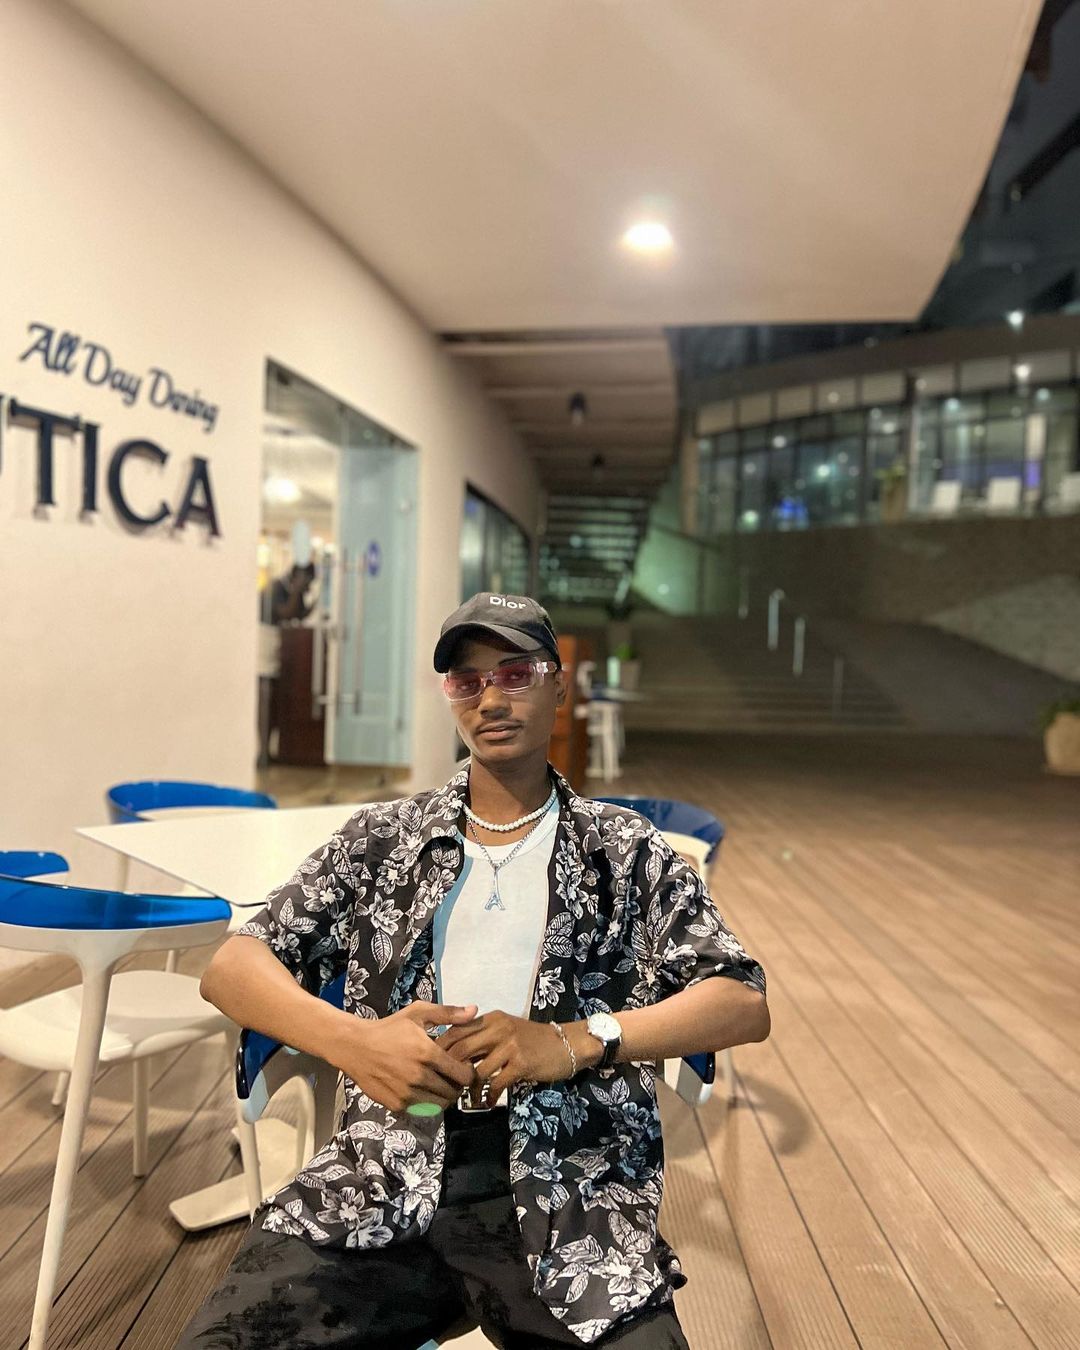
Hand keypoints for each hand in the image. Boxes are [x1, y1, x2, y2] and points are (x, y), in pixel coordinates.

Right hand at [330, 1002, 476, 1111]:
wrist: (355, 1046)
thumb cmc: (389, 1028)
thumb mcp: (418, 1013)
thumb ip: (448, 1013)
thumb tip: (474, 1011)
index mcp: (428, 1054)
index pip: (463, 1075)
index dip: (468, 1073)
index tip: (463, 1068)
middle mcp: (419, 1077)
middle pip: (453, 1093)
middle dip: (456, 1086)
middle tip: (451, 1077)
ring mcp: (407, 1093)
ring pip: (439, 1105)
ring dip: (443, 1097)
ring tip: (438, 1084)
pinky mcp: (396, 1105)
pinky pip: (421, 1110)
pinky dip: (425, 1103)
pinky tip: (421, 1089)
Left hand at [440, 1010, 584, 1103]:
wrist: (566, 1045)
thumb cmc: (533, 1040)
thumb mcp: (505, 1031)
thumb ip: (482, 1038)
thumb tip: (452, 1054)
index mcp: (491, 1018)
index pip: (456, 1031)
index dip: (441, 1050)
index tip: (433, 1068)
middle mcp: (498, 1028)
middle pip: (461, 1050)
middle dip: (450, 1072)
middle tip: (447, 1088)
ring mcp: (510, 1045)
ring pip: (477, 1070)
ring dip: (470, 1089)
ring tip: (468, 1099)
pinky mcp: (520, 1063)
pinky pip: (496, 1083)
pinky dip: (489, 1096)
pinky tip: (488, 1102)